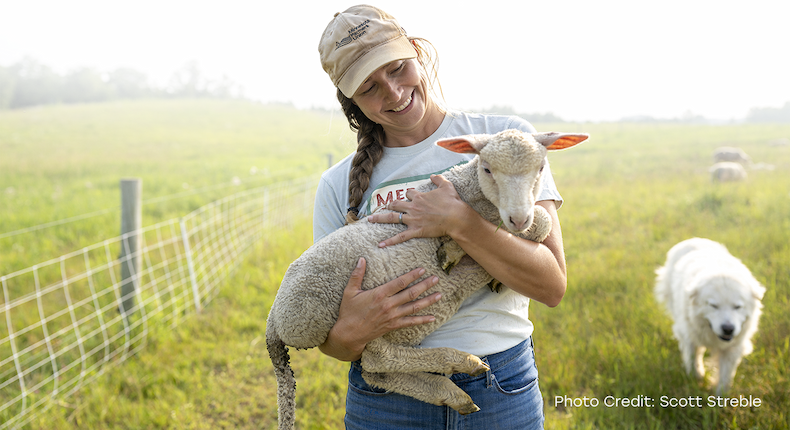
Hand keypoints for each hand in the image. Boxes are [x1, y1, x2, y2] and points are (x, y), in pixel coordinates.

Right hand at [319, 257, 441, 361]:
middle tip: (436, 279)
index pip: (400, 283)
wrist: (349, 334)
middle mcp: (388, 305)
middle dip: (425, 285)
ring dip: (428, 301)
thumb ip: (357, 275)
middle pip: (411, 293)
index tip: (422, 269)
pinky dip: (422, 320)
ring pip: (414, 307)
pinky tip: (433, 317)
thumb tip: (361, 259)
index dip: (412, 275)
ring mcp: (392, 316)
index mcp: (379, 294)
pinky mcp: (393, 325)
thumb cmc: (348, 312)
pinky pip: (410, 322)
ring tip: (439, 295)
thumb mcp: (349, 292)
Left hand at [367, 175, 473, 247]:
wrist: (456, 217)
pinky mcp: (416, 230)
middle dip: (389, 205)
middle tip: (385, 207)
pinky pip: (400, 237)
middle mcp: (413, 207)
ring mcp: (413, 219)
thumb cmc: (452, 202)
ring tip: (370, 220)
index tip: (410, 197)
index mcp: (419, 197)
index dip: (408, 195)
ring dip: (380, 218)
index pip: (409, 193)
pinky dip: (390, 241)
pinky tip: (381, 245)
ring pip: (393, 218)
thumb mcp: (447, 186)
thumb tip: (433, 175)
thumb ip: (438, 179)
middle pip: (396, 204)